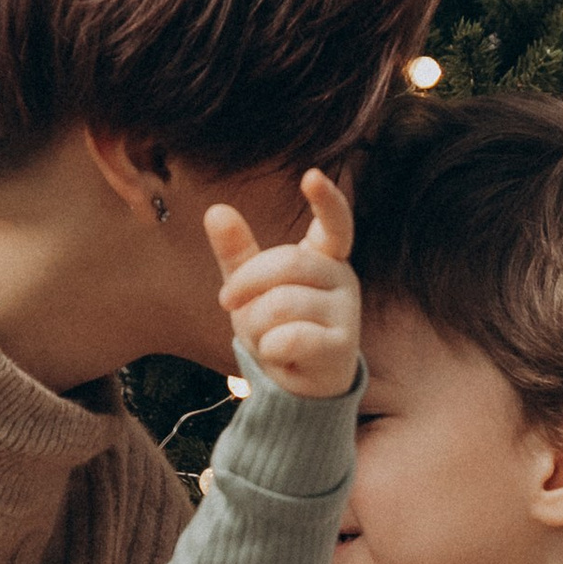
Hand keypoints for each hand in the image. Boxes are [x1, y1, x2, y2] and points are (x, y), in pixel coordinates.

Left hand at [204, 168, 357, 400]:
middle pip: (287, 263)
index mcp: (325, 256)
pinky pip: (290, 338)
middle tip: (226, 301)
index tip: (311, 176)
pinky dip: (269, 348)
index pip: (335, 223)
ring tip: (260, 337)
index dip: (326, 200)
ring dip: (254, 324)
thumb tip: (216, 210)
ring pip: (283, 304)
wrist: (300, 387)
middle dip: (247, 282)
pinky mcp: (341, 348)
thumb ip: (237, 252)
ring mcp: (347, 313)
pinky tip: (275, 355)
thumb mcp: (252, 287)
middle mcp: (343, 278)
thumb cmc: (278, 326)